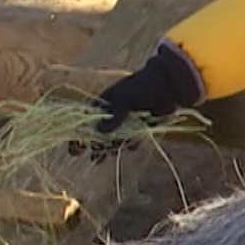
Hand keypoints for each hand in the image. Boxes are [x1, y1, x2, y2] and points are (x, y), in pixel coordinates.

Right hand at [71, 42, 205, 156]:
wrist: (168, 86)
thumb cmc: (142, 87)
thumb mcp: (124, 101)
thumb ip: (113, 118)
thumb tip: (98, 131)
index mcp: (106, 103)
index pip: (88, 120)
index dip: (82, 134)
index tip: (77, 148)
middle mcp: (115, 113)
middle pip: (101, 134)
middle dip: (97, 146)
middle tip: (95, 158)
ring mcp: (128, 120)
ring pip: (117, 139)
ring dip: (112, 148)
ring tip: (106, 156)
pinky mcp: (141, 127)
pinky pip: (132, 139)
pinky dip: (131, 144)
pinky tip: (132, 144)